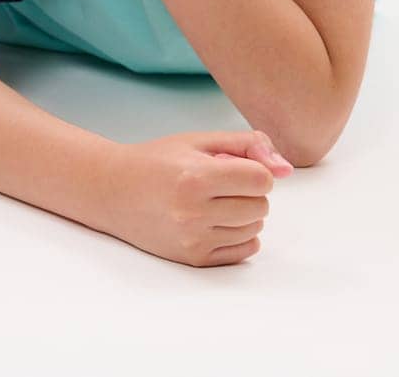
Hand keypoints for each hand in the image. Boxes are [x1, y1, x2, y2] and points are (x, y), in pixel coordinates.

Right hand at [98, 130, 292, 266]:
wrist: (112, 191)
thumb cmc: (156, 161)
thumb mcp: (198, 141)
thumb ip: (247, 144)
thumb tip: (286, 169)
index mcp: (196, 177)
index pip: (262, 180)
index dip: (255, 170)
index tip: (234, 166)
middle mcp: (194, 212)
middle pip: (261, 206)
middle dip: (248, 191)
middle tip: (220, 184)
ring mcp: (193, 238)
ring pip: (255, 228)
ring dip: (244, 213)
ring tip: (215, 201)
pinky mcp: (193, 258)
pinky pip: (245, 250)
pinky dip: (240, 235)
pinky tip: (217, 221)